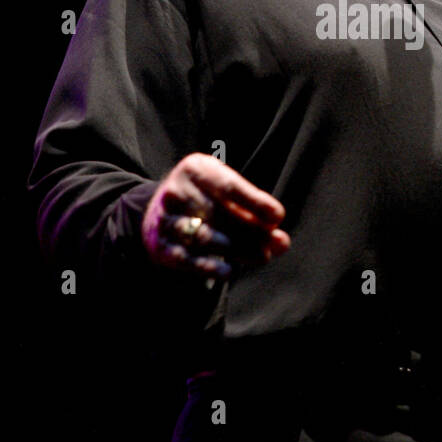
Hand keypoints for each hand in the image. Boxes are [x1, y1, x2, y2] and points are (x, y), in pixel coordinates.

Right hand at [141, 153, 289, 279]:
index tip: (278, 217)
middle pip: (218, 214)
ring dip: (236, 249)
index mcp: (196, 170)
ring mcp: (164, 219)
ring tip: (261, 256)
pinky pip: (185, 258)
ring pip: (204, 236)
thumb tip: (282, 242)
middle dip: (251, 232)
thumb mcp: (228, 196)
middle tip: (274, 246)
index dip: (254, 202)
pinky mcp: (159, 245)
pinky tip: (230, 271)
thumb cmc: (206, 200)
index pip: (228, 186)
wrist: (159, 212)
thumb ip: (255, 215)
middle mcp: (176, 191)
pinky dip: (209, 267)